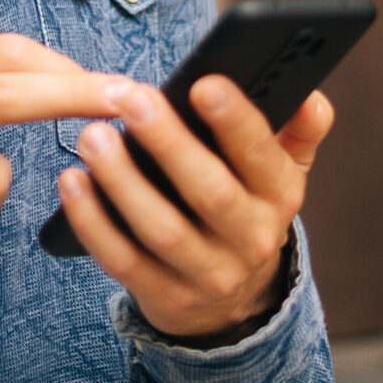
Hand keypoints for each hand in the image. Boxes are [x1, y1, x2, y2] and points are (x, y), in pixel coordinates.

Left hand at [59, 76, 334, 341]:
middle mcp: (252, 240)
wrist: (231, 300)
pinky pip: (124, 261)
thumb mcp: (278, 170)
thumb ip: (297, 128)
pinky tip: (71, 182)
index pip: (262, 156)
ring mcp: (209, 276)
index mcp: (280, 196)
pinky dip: (93, 222)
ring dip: (123, 181)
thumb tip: (311, 96)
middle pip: (210, 192)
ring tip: (92, 136)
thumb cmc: (243, 204)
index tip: (203, 82)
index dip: (235, 121)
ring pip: (163, 230)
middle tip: (131, 98)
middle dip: (169, 143)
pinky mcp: (166, 298)